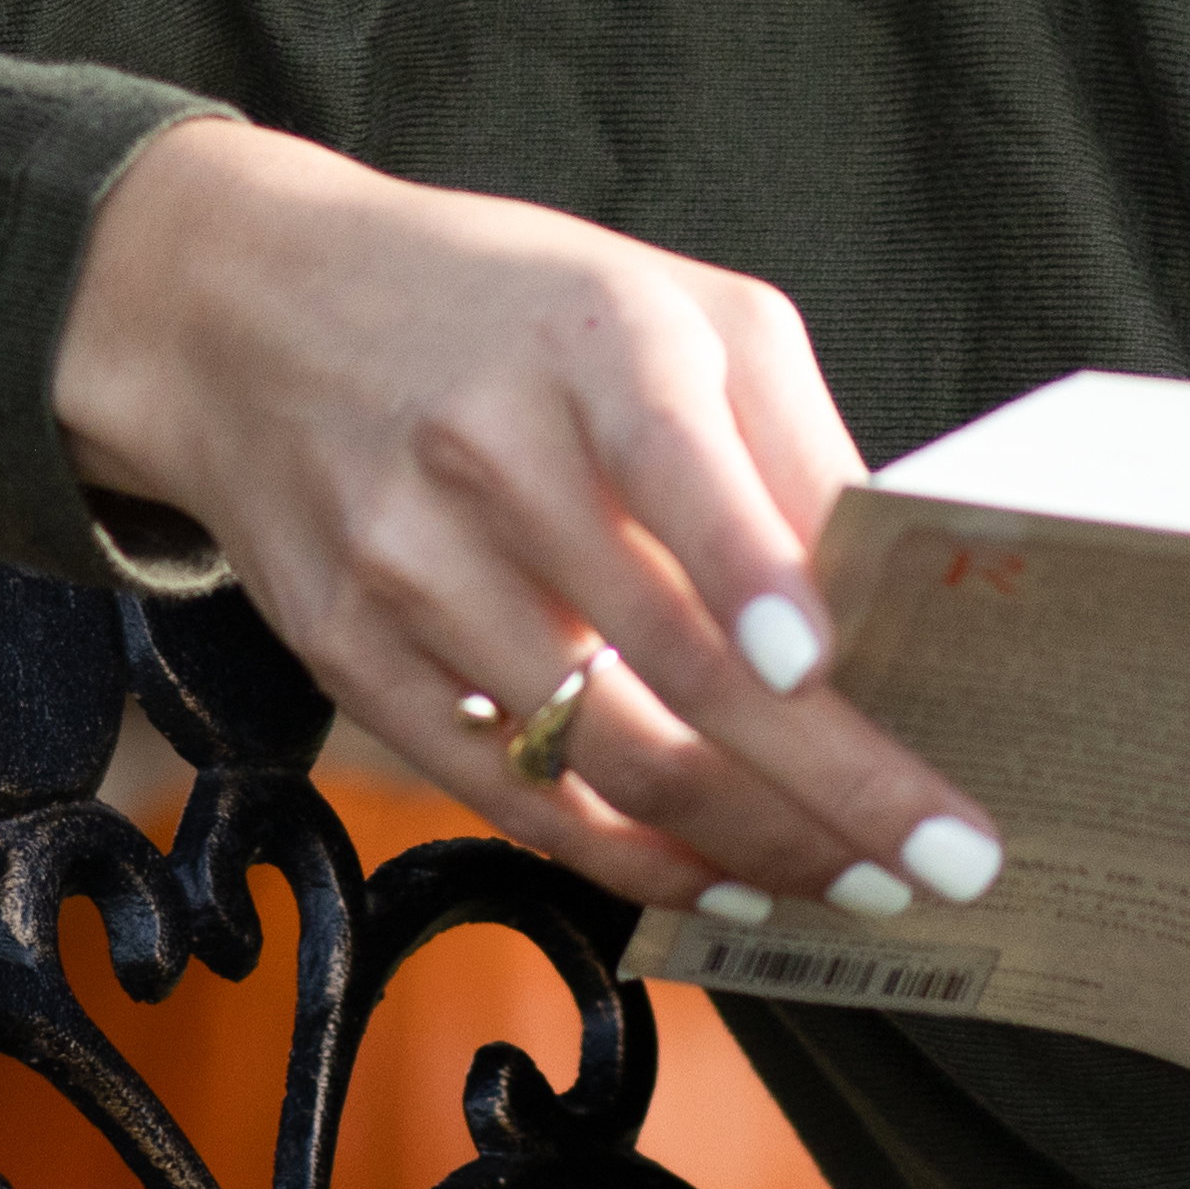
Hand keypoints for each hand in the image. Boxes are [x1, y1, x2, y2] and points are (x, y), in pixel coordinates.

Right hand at [44, 117, 997, 911]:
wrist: (246, 311)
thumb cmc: (502, 309)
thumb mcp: (667, 307)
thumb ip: (784, 438)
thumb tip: (890, 600)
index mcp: (591, 341)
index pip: (674, 466)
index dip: (750, 576)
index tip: (821, 669)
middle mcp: (486, 450)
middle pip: (667, 653)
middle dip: (825, 782)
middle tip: (943, 861)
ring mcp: (405, 562)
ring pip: (596, 750)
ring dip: (743, 842)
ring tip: (851, 881)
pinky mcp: (349, 651)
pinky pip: (503, 789)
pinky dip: (623, 856)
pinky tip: (715, 879)